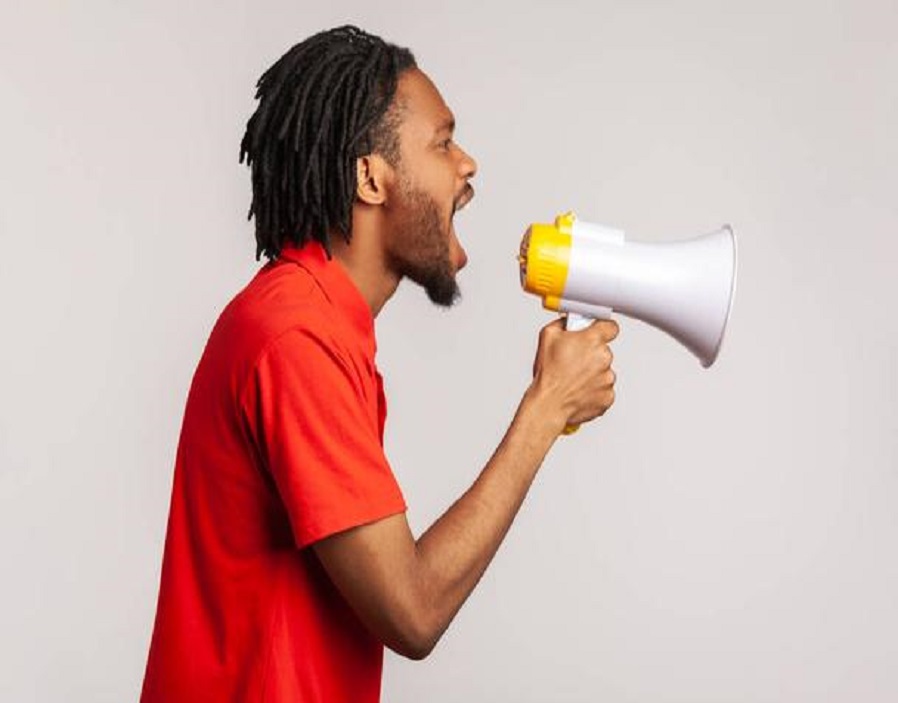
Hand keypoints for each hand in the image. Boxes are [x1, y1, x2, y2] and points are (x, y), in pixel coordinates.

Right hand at [529, 317, 618, 433]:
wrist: (549, 404)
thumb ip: (563, 323)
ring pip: (604, 371)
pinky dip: (593, 389)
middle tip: (573, 360)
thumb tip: (569, 322)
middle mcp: (604, 358)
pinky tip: (579, 390)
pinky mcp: (608, 396)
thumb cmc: (548, 374)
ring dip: (592, 373)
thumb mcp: (547, 336)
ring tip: (573, 379)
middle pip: (603, 351)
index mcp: (592, 340)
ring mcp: (607, 378)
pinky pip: (604, 389)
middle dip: (590, 354)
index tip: (598, 332)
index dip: (603, 329)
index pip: (611, 327)